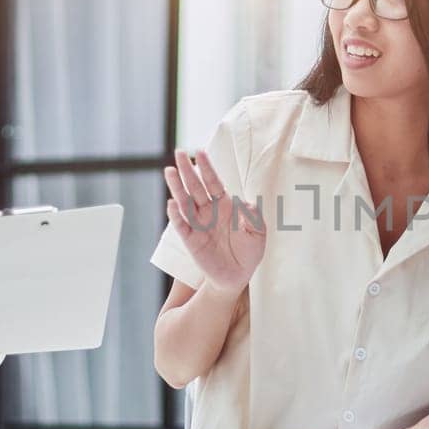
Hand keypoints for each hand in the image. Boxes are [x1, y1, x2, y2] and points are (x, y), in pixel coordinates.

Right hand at [164, 148, 265, 293]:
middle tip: (179, 152)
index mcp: (224, 205)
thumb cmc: (249, 252)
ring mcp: (198, 225)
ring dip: (177, 187)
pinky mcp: (190, 240)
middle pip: (196, 187)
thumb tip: (245, 203)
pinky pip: (181, 225)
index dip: (207, 168)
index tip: (200, 151)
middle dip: (188, 170)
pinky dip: (176, 215)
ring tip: (170, 171)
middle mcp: (208, 211)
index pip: (214, 182)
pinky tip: (172, 203)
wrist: (237, 276)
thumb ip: (254, 217)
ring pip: (185, 202)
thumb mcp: (259, 233)